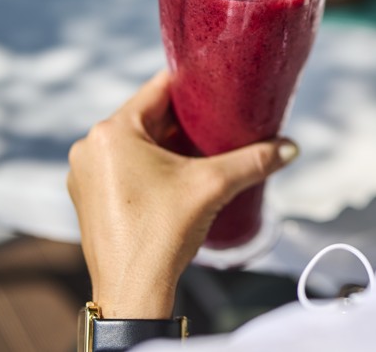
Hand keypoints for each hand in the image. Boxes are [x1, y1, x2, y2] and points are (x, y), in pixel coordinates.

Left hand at [66, 70, 297, 317]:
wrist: (133, 292)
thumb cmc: (163, 232)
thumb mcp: (213, 186)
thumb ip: (253, 160)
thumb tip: (292, 147)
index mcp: (112, 132)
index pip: (157, 89)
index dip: (191, 84)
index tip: (217, 84)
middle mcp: (90, 146)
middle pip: (146, 117)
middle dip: (182, 119)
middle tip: (218, 118)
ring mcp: (84, 174)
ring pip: (135, 143)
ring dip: (165, 143)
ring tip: (202, 146)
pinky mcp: (88, 197)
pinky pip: (122, 166)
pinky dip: (148, 164)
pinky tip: (176, 174)